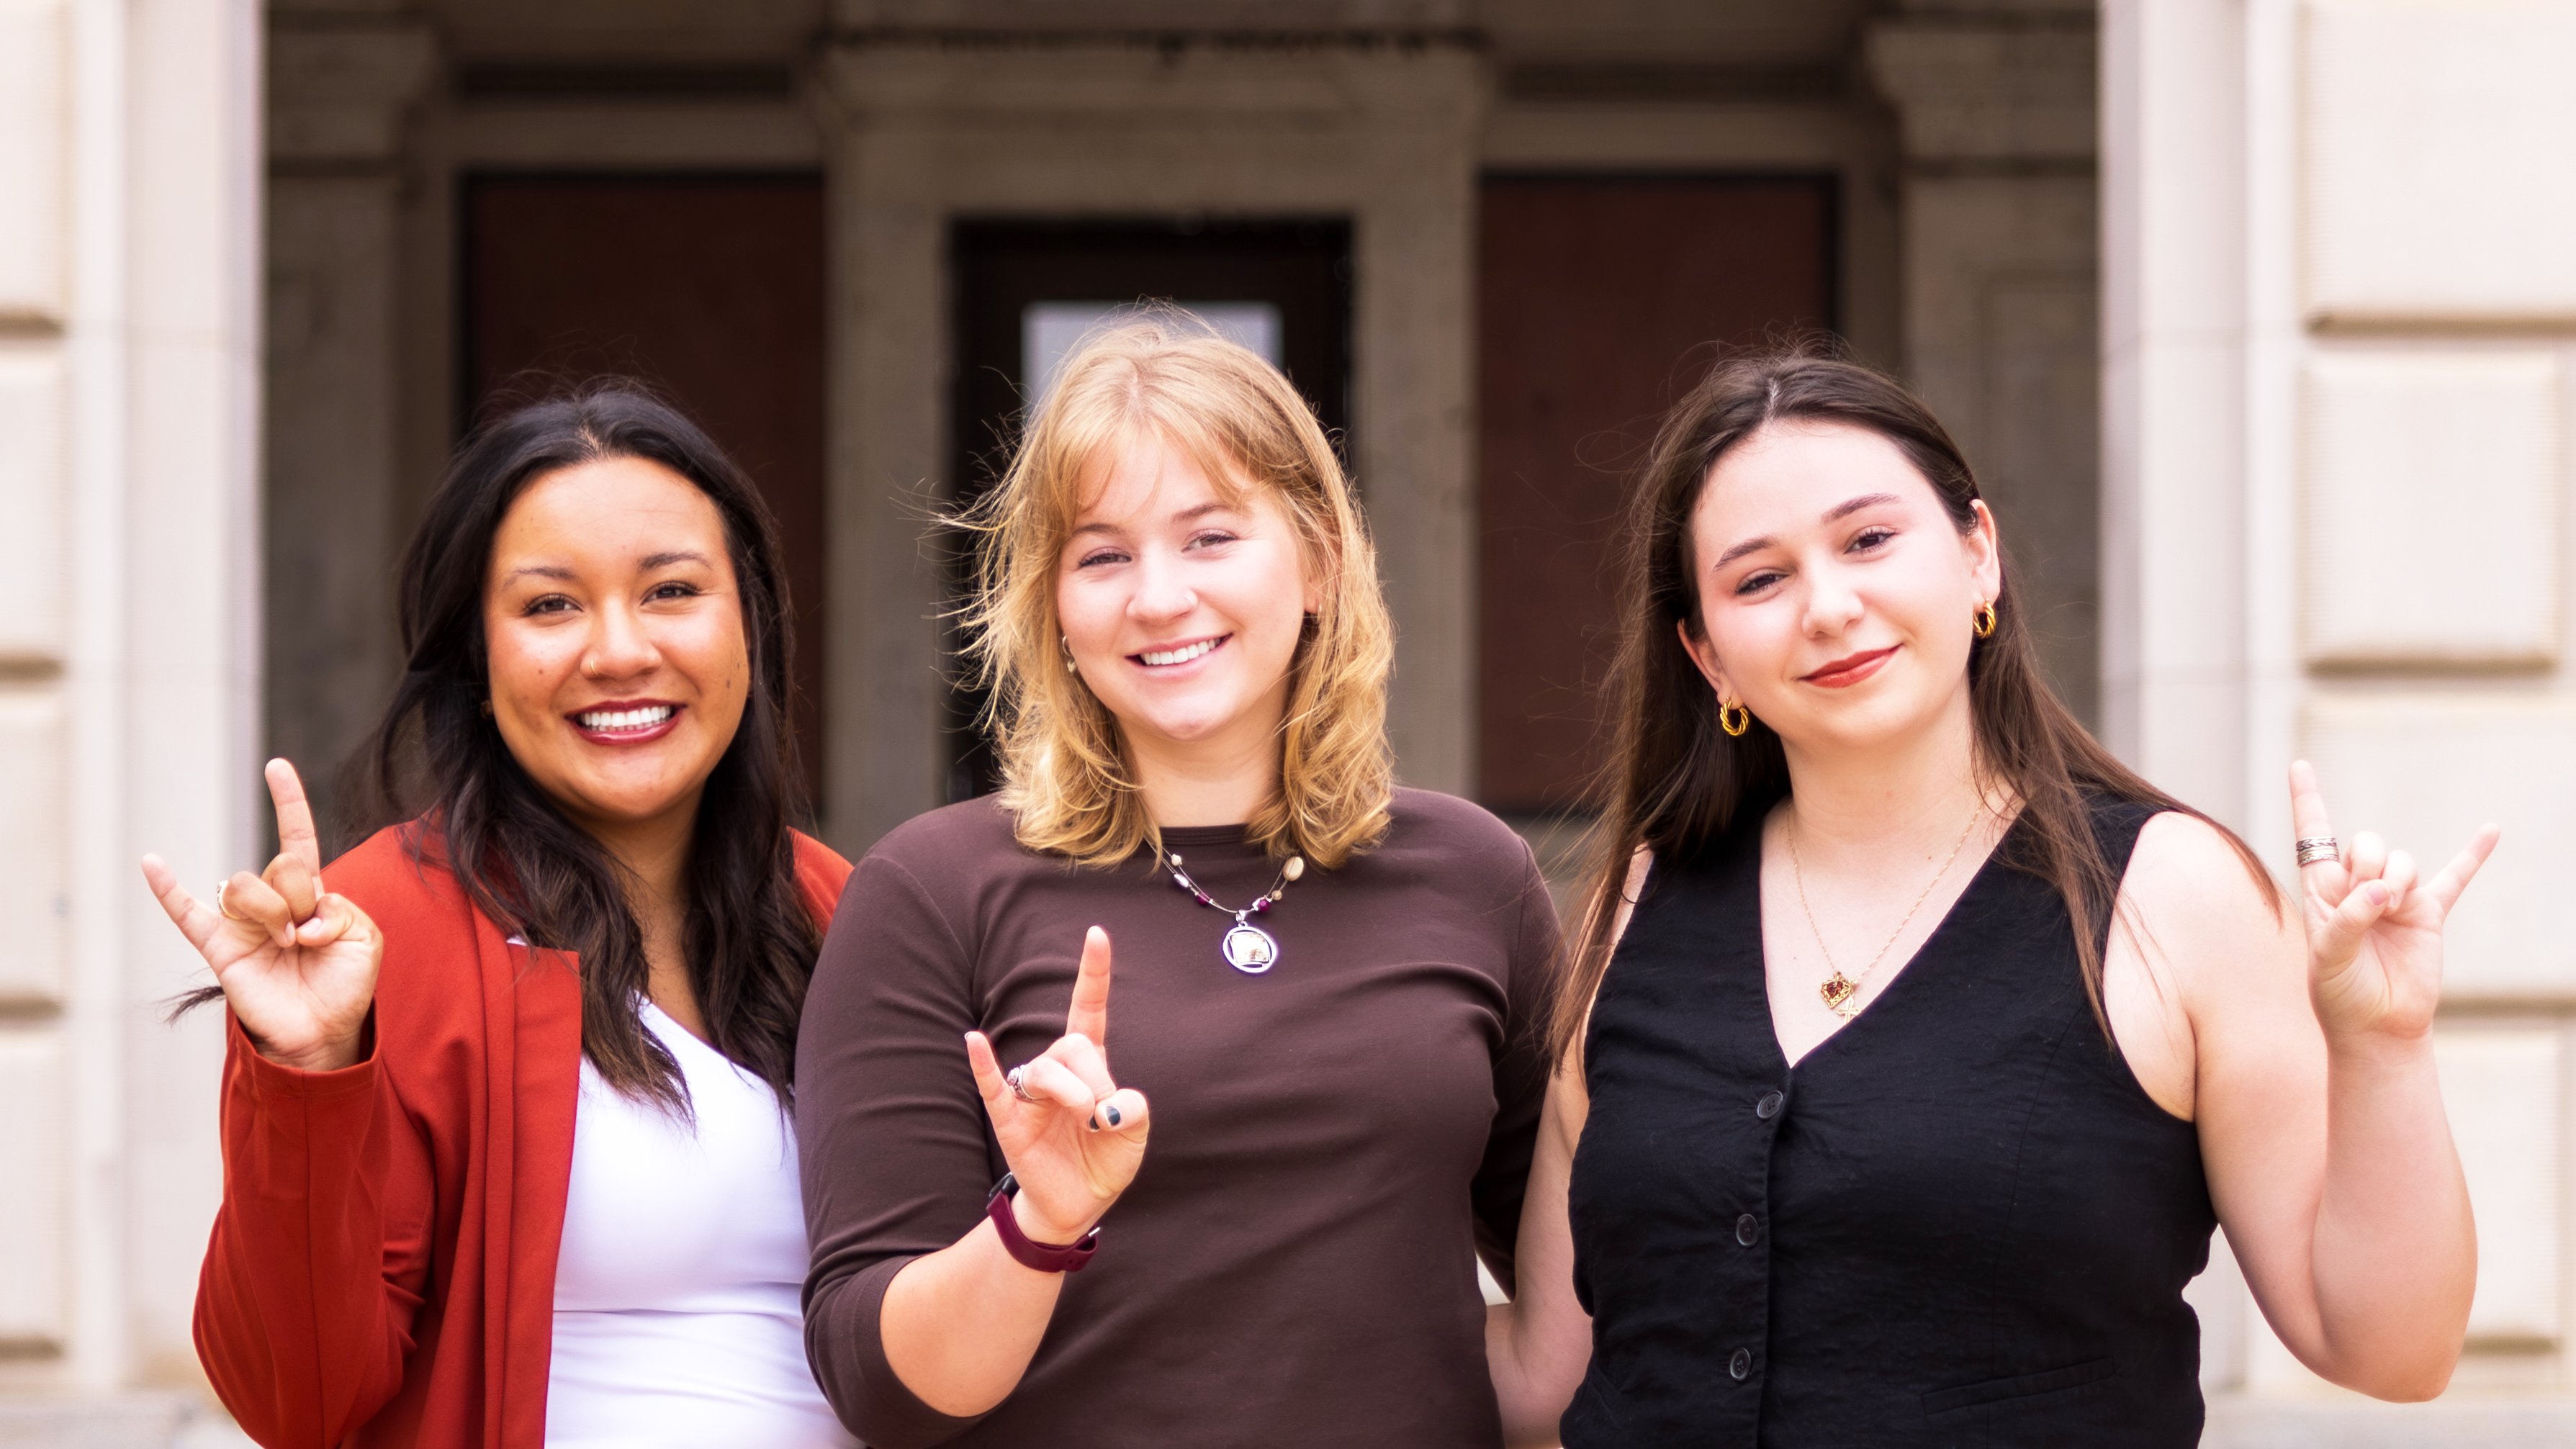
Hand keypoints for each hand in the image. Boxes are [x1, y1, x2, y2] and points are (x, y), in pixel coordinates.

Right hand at [140, 759, 381, 1071]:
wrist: (321, 1033)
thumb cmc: (343, 985)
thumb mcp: (363, 938)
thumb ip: (340, 910)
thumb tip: (301, 916)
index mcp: (310, 893)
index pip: (296, 838)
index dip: (288, 802)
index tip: (276, 767)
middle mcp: (272, 901)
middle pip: (279, 866)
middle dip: (303, 897)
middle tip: (309, 934)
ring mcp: (243, 922)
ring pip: (246, 886)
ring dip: (274, 915)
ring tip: (288, 946)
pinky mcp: (220, 947)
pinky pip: (187, 912)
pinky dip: (168, 888)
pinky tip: (152, 863)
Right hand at [964, 926, 1150, 1246]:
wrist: (1079, 1206)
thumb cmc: (1104, 1159)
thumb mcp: (1134, 1132)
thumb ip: (1132, 1108)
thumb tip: (1104, 1105)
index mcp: (1090, 1066)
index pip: (1088, 1009)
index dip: (1093, 973)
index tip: (1097, 934)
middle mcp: (1057, 1072)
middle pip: (1071, 1044)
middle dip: (1095, 1076)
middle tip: (1102, 1115)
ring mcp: (1030, 1095)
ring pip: (1045, 1068)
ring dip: (1072, 1090)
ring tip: (1085, 1118)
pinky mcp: (1010, 1121)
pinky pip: (993, 1086)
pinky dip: (984, 1065)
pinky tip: (973, 1041)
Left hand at [2291, 759, 2499, 1044]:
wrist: (2377, 1029)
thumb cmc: (2340, 995)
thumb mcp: (2329, 958)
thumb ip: (2349, 920)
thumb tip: (2380, 892)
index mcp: (2323, 893)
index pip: (2313, 837)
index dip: (2308, 801)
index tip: (2299, 765)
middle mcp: (2359, 889)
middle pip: (2365, 843)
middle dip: (2367, 861)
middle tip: (2368, 899)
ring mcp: (2396, 899)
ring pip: (2401, 859)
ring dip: (2396, 878)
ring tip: (2389, 910)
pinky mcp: (2429, 914)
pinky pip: (2455, 878)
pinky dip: (2473, 854)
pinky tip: (2491, 830)